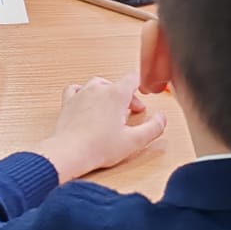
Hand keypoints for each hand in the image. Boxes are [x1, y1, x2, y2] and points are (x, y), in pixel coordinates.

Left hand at [34, 73, 166, 182]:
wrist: (69, 152)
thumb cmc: (99, 147)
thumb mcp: (134, 140)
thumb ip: (153, 128)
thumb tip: (161, 118)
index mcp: (116, 94)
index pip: (133, 77)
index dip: (141, 84)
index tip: (144, 94)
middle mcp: (98, 88)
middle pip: (118, 84)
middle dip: (127, 96)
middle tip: (131, 113)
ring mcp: (81, 93)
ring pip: (98, 85)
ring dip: (108, 94)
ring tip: (111, 110)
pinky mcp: (68, 102)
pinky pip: (76, 89)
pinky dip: (85, 93)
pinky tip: (88, 103)